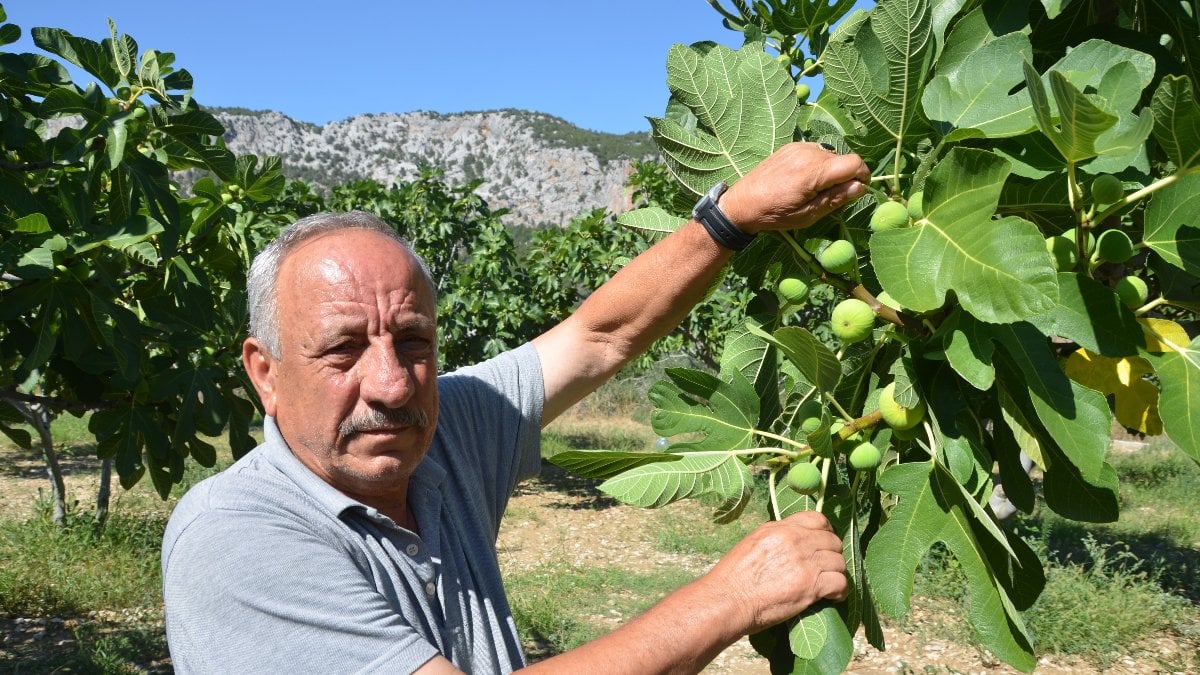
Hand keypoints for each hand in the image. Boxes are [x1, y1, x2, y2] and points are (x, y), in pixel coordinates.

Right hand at [701, 511, 847, 633]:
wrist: (728, 599)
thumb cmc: (733, 577)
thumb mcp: (752, 543)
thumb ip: (776, 538)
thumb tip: (793, 542)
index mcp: (780, 528)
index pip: (817, 519)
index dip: (826, 532)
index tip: (824, 544)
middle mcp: (795, 540)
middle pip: (833, 541)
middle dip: (833, 554)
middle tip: (827, 568)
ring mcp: (804, 562)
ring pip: (839, 562)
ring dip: (837, 573)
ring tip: (830, 585)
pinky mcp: (811, 585)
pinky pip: (840, 583)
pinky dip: (840, 592)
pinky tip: (833, 597)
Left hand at [719, 142, 870, 233]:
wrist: (742, 203)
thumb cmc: (774, 214)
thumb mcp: (807, 215)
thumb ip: (836, 199)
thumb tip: (860, 187)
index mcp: (814, 171)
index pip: (854, 163)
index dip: (863, 175)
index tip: (859, 189)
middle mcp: (808, 153)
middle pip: (842, 159)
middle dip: (844, 176)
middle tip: (830, 196)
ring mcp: (798, 147)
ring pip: (829, 155)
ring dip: (830, 170)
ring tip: (813, 189)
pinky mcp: (790, 146)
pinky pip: (814, 152)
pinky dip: (817, 164)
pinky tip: (802, 179)